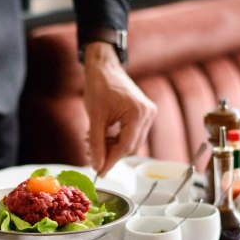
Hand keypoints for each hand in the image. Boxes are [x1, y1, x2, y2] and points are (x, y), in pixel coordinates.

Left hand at [83, 42, 156, 175]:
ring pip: (131, 143)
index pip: (126, 146)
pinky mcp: (143, 114)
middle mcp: (148, 114)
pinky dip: (116, 138)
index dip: (111, 160)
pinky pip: (131, 134)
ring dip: (112, 146)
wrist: (104, 67)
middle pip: (130, 147)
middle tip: (91, 154)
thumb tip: (97, 166)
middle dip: (110, 153)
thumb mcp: (95, 118)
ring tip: (92, 141)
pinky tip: (102, 135)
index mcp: (138, 113)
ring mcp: (148, 114)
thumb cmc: (99, 87)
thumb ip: (96, 144)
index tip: (99, 171)